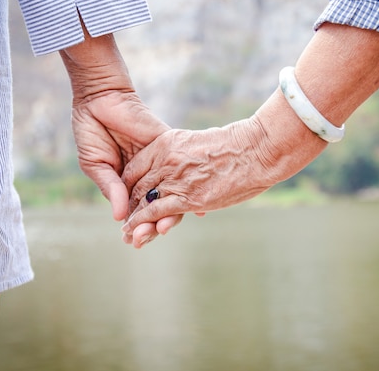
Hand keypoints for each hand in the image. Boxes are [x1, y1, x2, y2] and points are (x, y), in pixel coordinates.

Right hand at [60, 27, 181, 231]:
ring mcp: (160, 160)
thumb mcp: (97, 164)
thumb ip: (111, 188)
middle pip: (157, 204)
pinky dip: (191, 183)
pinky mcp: (168, 144)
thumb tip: (120, 216)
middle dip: (154, 222)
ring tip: (168, 226)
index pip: (137, 209)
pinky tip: (199, 202)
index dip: (137, 225)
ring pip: (171, 190)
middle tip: (152, 237)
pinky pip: (183, 164)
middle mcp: (147, 174)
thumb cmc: (92, 130)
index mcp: (128, 182)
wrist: (100, 97)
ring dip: (171, 209)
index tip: (135, 241)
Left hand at [121, 117, 294, 246]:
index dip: (128, 186)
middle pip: (136, 186)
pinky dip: (143, 223)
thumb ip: (184, 155)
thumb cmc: (235, 146)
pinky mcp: (187, 197)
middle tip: (123, 222)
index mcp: (166, 143)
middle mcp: (165, 160)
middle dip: (128, 206)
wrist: (255, 149)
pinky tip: (135, 233)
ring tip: (127, 235)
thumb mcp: (199, 143)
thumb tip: (185, 164)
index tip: (127, 199)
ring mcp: (175, 178)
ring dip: (134, 221)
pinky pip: (156, 212)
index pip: (135, 168)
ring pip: (143, 202)